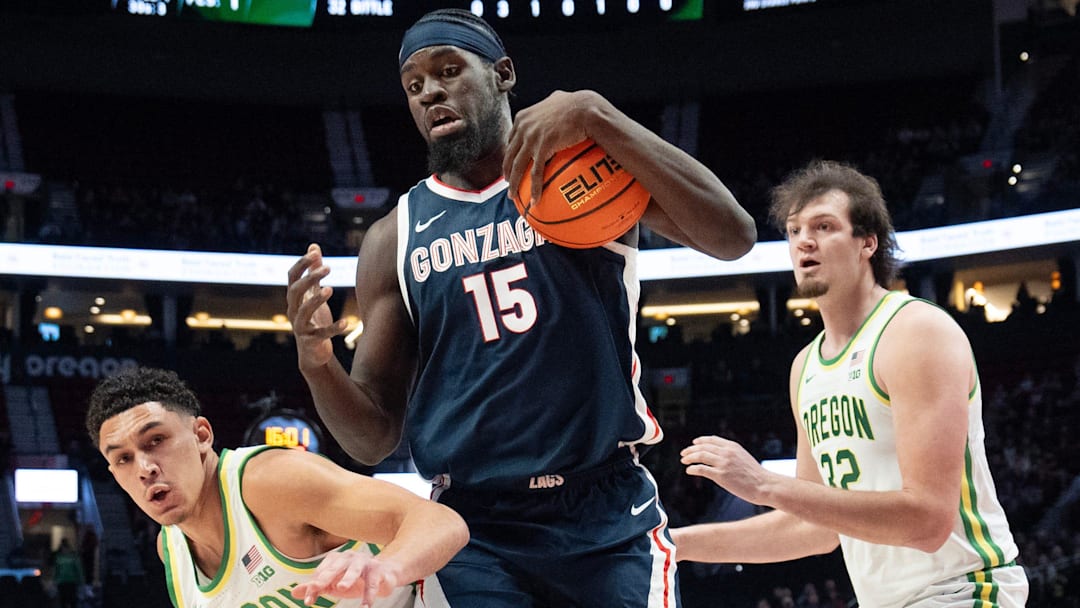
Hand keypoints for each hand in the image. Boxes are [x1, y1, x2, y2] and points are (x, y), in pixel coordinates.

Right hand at [286, 243, 346, 371]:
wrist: (312, 351)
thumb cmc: (313, 318)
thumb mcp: (313, 294)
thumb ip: (313, 272)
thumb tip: (313, 247)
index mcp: (294, 298)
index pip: (292, 277)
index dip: (301, 264)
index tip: (315, 252)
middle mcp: (293, 311)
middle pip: (295, 291)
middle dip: (309, 278)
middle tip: (328, 268)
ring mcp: (300, 327)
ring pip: (303, 311)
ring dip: (316, 300)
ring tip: (330, 289)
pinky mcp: (310, 341)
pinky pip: (321, 334)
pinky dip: (333, 328)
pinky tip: (346, 322)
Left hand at [291, 551, 404, 607]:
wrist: (384, 574)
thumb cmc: (355, 579)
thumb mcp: (333, 584)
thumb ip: (316, 587)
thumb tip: (294, 593)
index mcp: (337, 560)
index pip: (322, 572)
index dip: (314, 585)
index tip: (308, 599)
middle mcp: (350, 558)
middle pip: (336, 566)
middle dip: (326, 576)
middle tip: (317, 586)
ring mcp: (365, 562)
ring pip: (355, 569)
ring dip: (348, 578)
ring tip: (341, 588)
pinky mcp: (379, 571)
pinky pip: (373, 582)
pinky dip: (370, 594)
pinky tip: (366, 605)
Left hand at [502, 90, 605, 205]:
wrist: (585, 108)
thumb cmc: (576, 104)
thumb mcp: (556, 100)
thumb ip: (549, 105)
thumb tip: (555, 103)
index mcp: (523, 118)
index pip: (511, 139)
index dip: (509, 153)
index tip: (510, 164)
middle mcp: (523, 127)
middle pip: (510, 154)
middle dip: (507, 171)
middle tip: (508, 183)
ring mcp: (531, 137)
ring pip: (517, 166)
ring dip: (514, 184)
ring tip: (512, 196)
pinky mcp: (542, 147)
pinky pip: (536, 173)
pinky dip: (534, 188)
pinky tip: (534, 200)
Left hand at [680, 435, 772, 505]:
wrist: (764, 485)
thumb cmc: (755, 475)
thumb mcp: (743, 457)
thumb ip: (731, 454)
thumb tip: (718, 455)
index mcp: (732, 446)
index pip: (712, 440)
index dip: (700, 441)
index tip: (694, 443)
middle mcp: (727, 452)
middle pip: (703, 447)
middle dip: (691, 449)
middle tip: (683, 453)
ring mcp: (723, 463)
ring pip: (700, 456)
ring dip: (689, 457)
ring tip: (684, 460)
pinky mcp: (720, 475)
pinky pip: (701, 469)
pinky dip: (692, 468)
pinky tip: (689, 470)